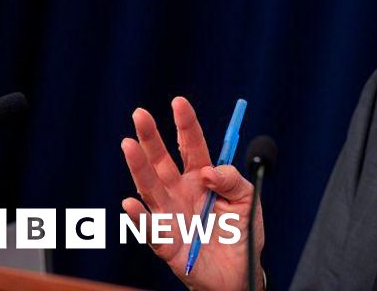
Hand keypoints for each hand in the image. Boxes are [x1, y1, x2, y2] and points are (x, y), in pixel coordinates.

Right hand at [120, 96, 263, 290]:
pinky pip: (149, 228)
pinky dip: (138, 217)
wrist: (240, 273)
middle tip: (139, 113)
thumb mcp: (248, 198)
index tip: (178, 101)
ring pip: (149, 187)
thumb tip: (208, 171)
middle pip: (162, 160)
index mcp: (202, 177)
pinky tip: (130, 201)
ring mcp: (170, 215)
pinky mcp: (166, 242)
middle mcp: (181, 192)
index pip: (191, 145)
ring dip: (138, 167)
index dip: (185, 124)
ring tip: (128, 144)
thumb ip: (232, 179)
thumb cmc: (243, 232)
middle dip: (150, 137)